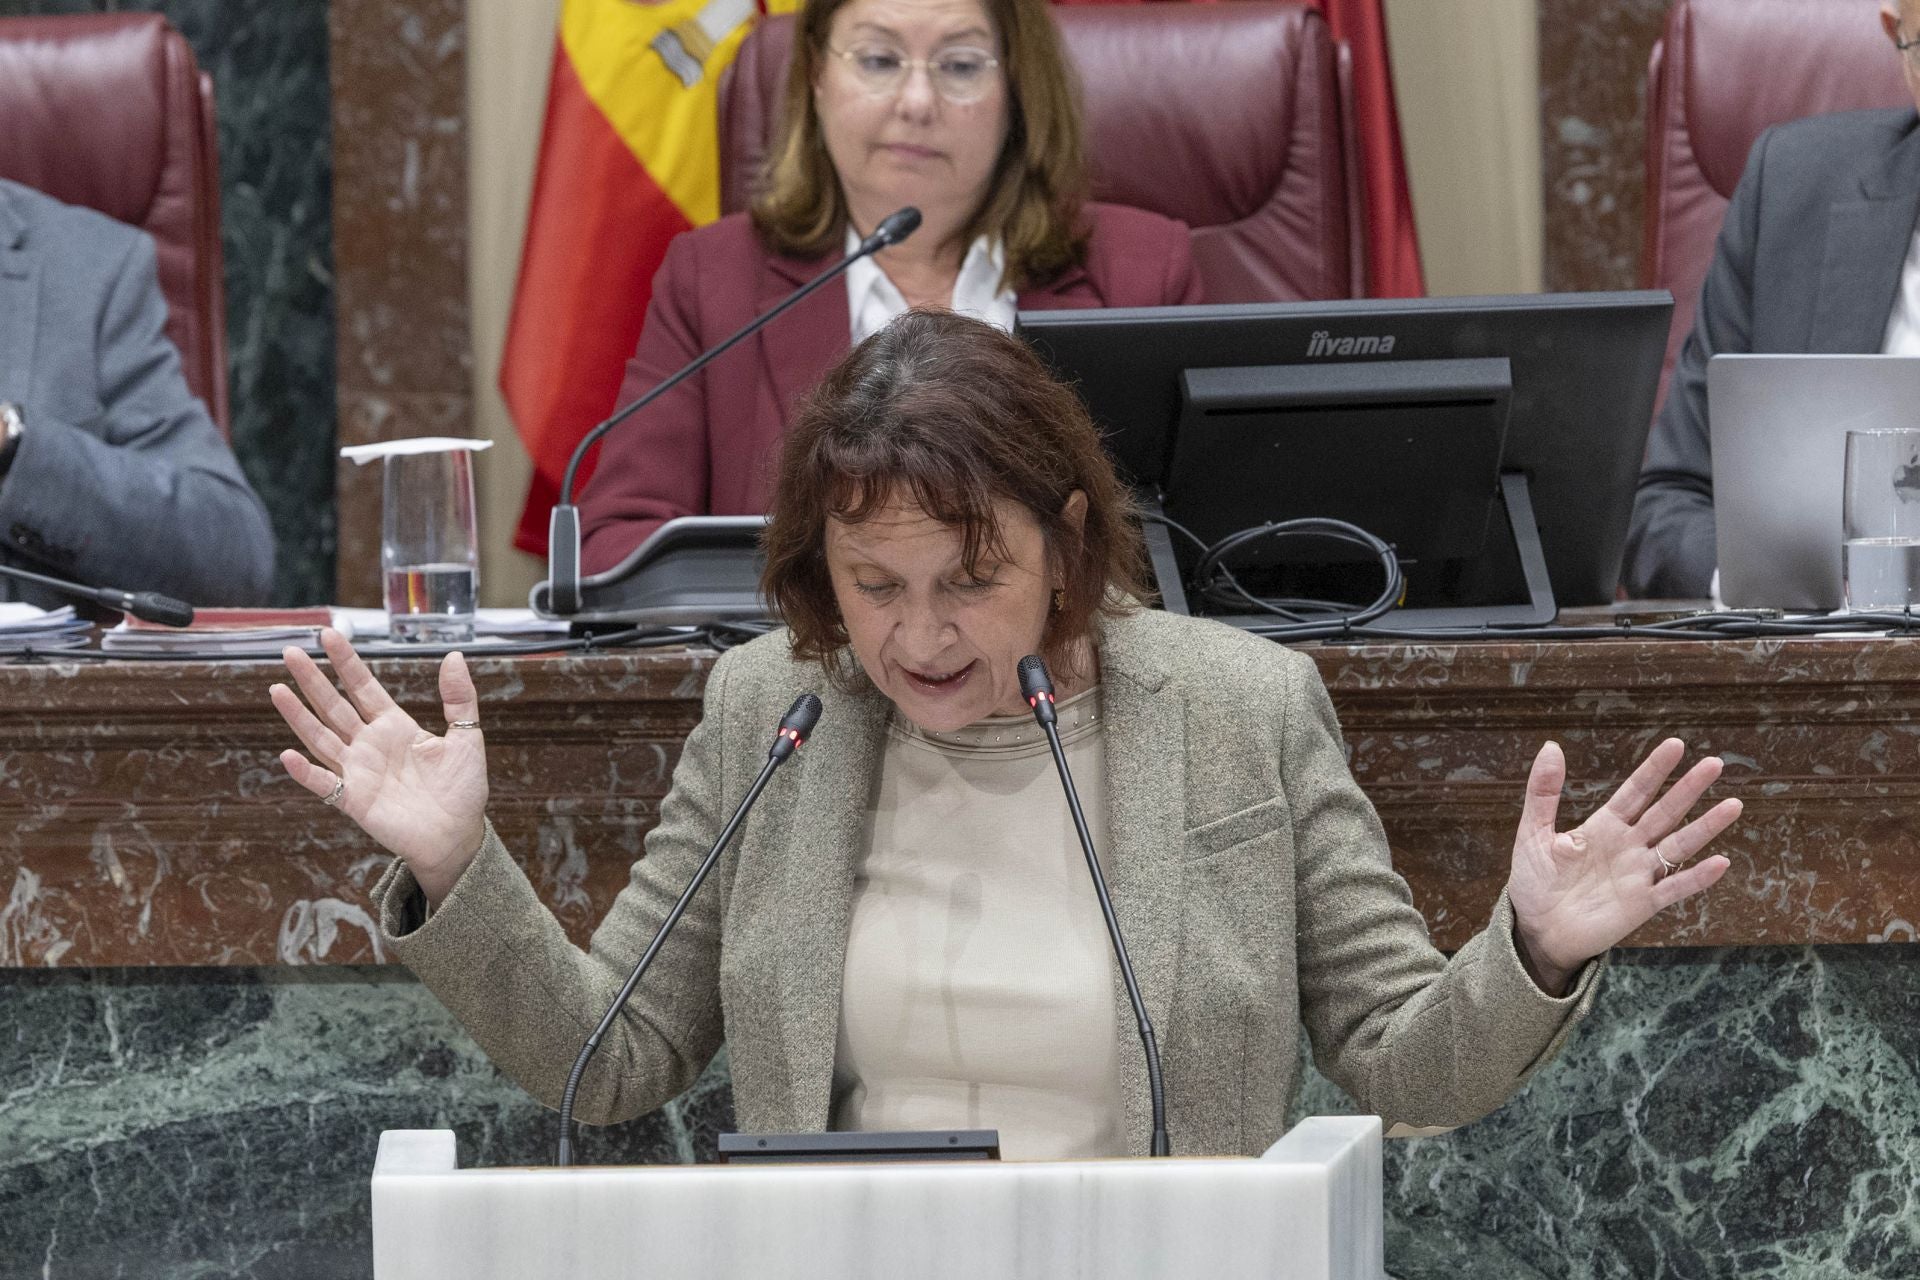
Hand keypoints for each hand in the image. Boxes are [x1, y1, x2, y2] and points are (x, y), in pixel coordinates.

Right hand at [270, 628, 488, 906]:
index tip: (329, 635)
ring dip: (299, 717)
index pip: (364, 687)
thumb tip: (454, 656)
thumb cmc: (462, 789)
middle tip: (291, 652)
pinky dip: (306, 773)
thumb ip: (460, 698)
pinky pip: (326, 785)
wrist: (458, 836)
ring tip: (277, 690)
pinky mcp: (355, 801)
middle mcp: (370, 745)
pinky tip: (287, 755)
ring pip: (321, 738)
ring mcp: (359, 772)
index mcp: (394, 726)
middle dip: (313, 680)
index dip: (347, 663)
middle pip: (335, 706)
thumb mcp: (467, 737)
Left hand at [1506, 738, 1740, 993]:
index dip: (1655, 769)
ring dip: (1706, 826)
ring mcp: (1639, 874)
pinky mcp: (1643, 903)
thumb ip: (1543, 793)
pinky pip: (1675, 888)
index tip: (1676, 745)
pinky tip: (1720, 863)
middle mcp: (1628, 846)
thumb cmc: (1534, 882)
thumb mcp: (1533, 832)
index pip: (1636, 791)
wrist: (1537, 930)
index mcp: (1603, 826)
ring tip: (1734, 804)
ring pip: (1679, 845)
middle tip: (1715, 763)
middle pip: (1665, 812)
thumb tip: (1551, 746)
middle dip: (1689, 788)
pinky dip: (1697, 877)